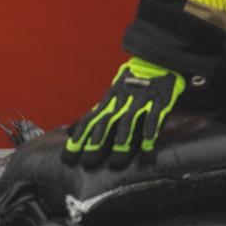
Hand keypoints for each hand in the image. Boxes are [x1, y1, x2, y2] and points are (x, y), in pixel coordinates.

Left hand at [65, 58, 185, 168]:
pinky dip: (150, 130)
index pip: (89, 121)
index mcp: (108, 102)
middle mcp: (120, 102)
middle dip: (95, 142)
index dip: (78, 138)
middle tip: (88, 162)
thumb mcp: (109, 99)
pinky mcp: (158, 102)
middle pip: (105, 122)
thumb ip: (93, 116)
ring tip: (117, 156)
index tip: (68, 156)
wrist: (154, 64)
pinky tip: (148, 145)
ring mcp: (139, 102)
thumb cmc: (128, 87)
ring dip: (122, 138)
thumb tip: (69, 131)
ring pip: (128, 120)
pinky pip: (154, 117)